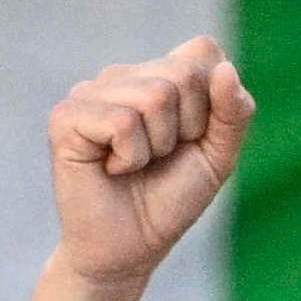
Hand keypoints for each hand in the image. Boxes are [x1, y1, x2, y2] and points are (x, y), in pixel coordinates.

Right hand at [48, 41, 256, 288]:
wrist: (132, 247)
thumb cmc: (171, 198)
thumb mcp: (218, 155)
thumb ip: (234, 112)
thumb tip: (226, 68)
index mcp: (157, 75)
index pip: (202, 52)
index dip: (212, 103)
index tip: (193, 138)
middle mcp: (121, 76)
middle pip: (182, 75)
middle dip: (188, 128)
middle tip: (161, 157)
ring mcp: (89, 93)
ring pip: (154, 97)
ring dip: (158, 145)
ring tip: (136, 164)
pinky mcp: (66, 117)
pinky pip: (122, 122)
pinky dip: (131, 157)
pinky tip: (113, 169)